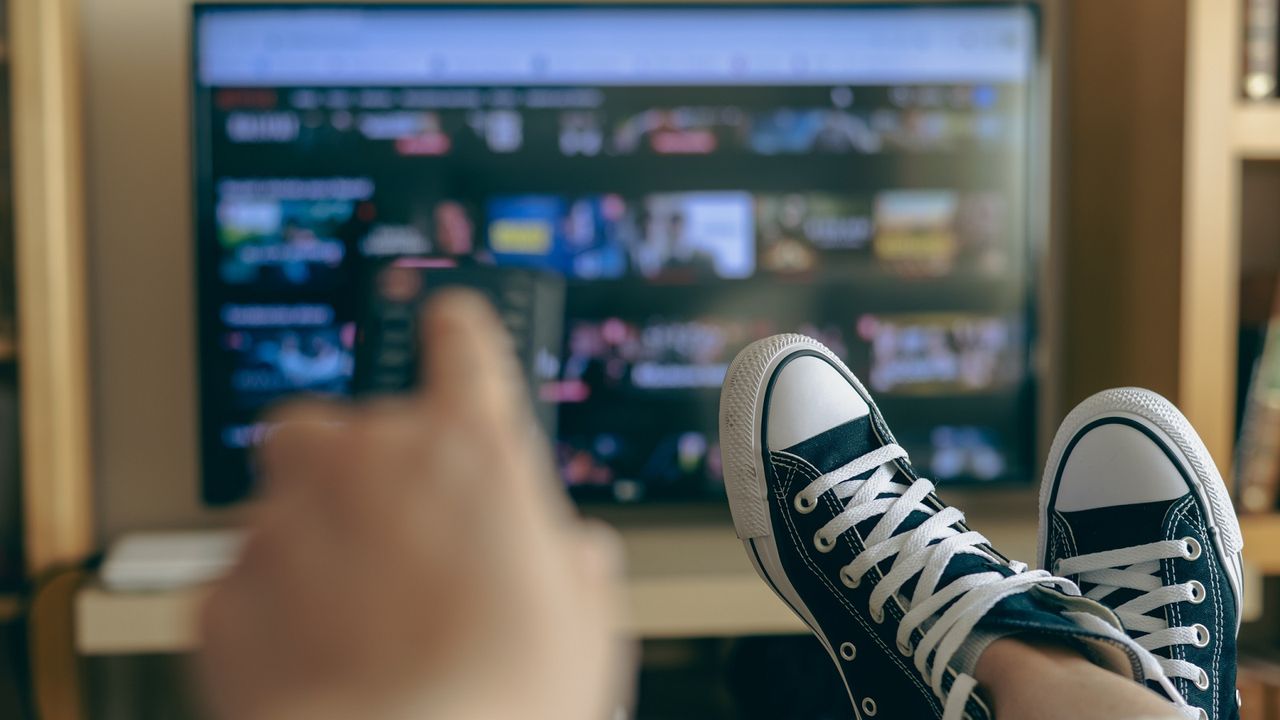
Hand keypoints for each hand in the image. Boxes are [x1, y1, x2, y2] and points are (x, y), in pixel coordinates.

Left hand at [198, 291, 629, 719]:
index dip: (456, 334)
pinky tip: (318, 655)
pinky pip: (247, 576)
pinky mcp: (226, 587)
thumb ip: (578, 568)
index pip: (463, 346)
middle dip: (360, 470)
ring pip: (286, 497)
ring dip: (314, 534)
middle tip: (400, 542)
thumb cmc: (504, 698)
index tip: (446, 324)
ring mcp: (287, 520)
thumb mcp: (588, 625)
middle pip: (344, 426)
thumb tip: (580, 558)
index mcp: (470, 453)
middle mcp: (372, 464)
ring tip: (356, 608)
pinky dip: (275, 605)